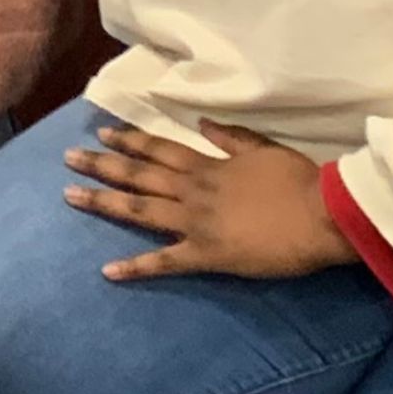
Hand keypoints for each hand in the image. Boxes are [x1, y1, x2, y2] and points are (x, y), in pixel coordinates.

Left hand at [64, 120, 356, 282]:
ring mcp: (196, 222)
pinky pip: (164, 261)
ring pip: (139, 210)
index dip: (130, 141)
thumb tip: (202, 123)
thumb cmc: (300, 182)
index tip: (102, 132)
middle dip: (102, 165)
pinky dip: (135, 266)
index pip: (159, 150)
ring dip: (103, 203)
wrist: (324, 215)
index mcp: (208, 165)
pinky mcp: (207, 255)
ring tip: (70, 196)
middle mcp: (194, 190)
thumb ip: (230, 138)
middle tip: (68, 159)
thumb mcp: (264, 149)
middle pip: (138, 175)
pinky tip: (108, 271)